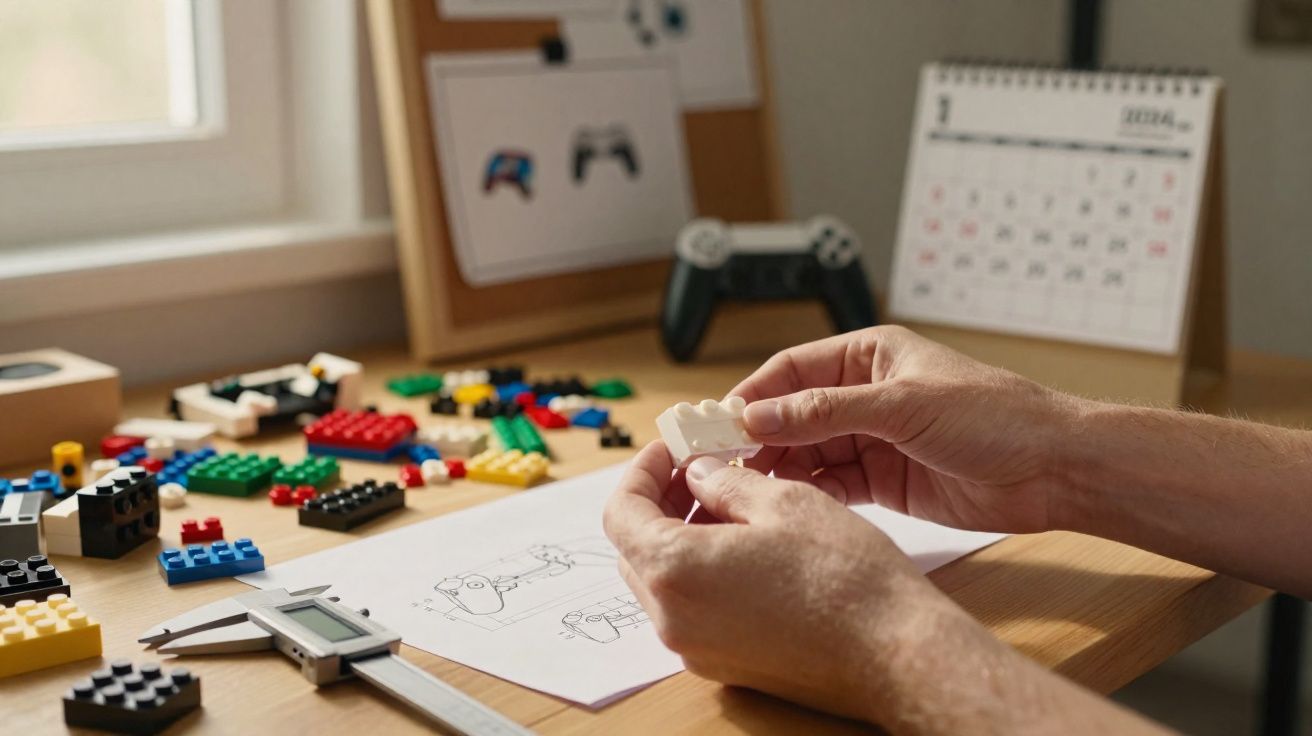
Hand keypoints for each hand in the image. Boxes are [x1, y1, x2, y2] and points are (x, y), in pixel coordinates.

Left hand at [603, 441, 989, 724]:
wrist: (897, 653)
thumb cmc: (846, 576)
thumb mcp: (784, 501)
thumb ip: (724, 482)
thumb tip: (697, 473)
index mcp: (675, 571)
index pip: (620, 513)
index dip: (641, 472)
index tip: (668, 449)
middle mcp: (673, 620)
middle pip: (635, 550)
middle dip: (659, 503)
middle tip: (699, 469)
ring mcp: (697, 650)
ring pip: (663, 582)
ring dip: (682, 537)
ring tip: (731, 503)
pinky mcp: (726, 665)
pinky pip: (692, 610)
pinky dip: (702, 572)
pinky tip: (747, 546)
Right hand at [733, 326, 1082, 533]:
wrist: (1054, 470)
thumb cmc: (995, 416)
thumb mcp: (902, 405)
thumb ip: (826, 412)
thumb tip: (759, 415)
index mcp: (868, 356)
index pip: (791, 370)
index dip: (753, 396)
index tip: (718, 426)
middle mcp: (864, 395)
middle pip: (791, 414)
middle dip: (758, 438)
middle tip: (721, 465)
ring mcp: (873, 439)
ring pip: (807, 453)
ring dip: (779, 470)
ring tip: (746, 491)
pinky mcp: (883, 481)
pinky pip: (832, 485)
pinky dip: (809, 495)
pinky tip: (787, 507)